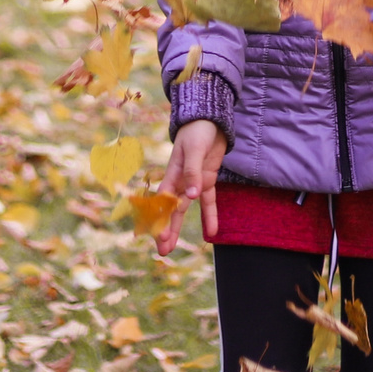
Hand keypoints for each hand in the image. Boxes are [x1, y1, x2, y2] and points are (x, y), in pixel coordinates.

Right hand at [156, 120, 225, 256]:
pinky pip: (208, 202)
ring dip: (179, 228)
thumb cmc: (196, 131)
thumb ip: (192, 172)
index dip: (161, 219)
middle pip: (171, 210)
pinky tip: (212, 232)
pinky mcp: (207, 180)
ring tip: (174, 248)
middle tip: (162, 251)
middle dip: (166, 230)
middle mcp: (180, 181)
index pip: (163, 201)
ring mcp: (193, 182)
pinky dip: (210, 216)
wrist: (210, 120)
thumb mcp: (193, 150)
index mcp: (172, 173)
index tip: (160, 236)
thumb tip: (191, 195)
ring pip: (185, 209)